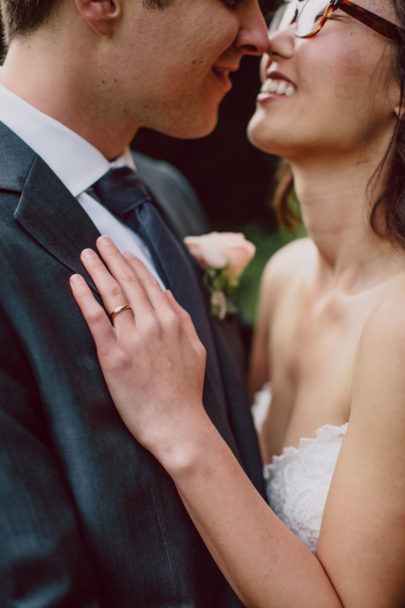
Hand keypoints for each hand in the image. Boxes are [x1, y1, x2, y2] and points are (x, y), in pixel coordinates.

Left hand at [70, 236, 207, 462]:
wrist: (178, 425)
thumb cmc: (186, 392)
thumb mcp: (196, 349)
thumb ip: (183, 318)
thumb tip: (168, 292)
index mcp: (173, 321)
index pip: (150, 284)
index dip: (135, 265)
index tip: (124, 252)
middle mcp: (154, 324)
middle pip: (129, 283)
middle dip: (114, 257)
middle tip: (101, 240)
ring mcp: (133, 339)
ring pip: (112, 295)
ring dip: (98, 269)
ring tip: (87, 254)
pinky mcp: (113, 356)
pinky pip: (95, 319)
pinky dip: (84, 297)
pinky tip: (75, 281)